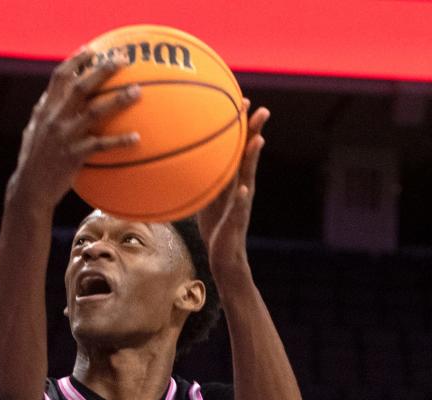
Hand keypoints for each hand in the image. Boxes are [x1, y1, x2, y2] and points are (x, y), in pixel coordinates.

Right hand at [11, 47, 139, 208]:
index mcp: (45, 110)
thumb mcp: (33, 132)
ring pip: (95, 112)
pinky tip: (136, 138)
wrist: (30, 191)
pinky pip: (101, 145)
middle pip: (81, 86)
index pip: (59, 77)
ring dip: (118, 100)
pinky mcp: (74, 156)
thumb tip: (48, 96)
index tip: (91, 50)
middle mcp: (54, 119)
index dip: (76, 61)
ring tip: (137, 92)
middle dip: (103, 70)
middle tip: (123, 60)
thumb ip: (42, 113)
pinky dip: (119, 141)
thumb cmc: (33, 162)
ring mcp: (64, 137)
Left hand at [196, 103, 268, 279]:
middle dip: (254, 132)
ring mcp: (241, 202)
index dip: (240, 126)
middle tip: (261, 109)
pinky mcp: (237, 220)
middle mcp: (241, 187)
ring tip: (258, 140)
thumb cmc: (214, 227)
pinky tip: (243, 187)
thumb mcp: (205, 199)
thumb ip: (201, 180)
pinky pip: (239, 207)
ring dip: (253, 158)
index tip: (241, 101)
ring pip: (249, 176)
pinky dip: (241, 197)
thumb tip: (180, 164)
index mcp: (233, 180)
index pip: (238, 148)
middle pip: (249, 155)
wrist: (223, 256)